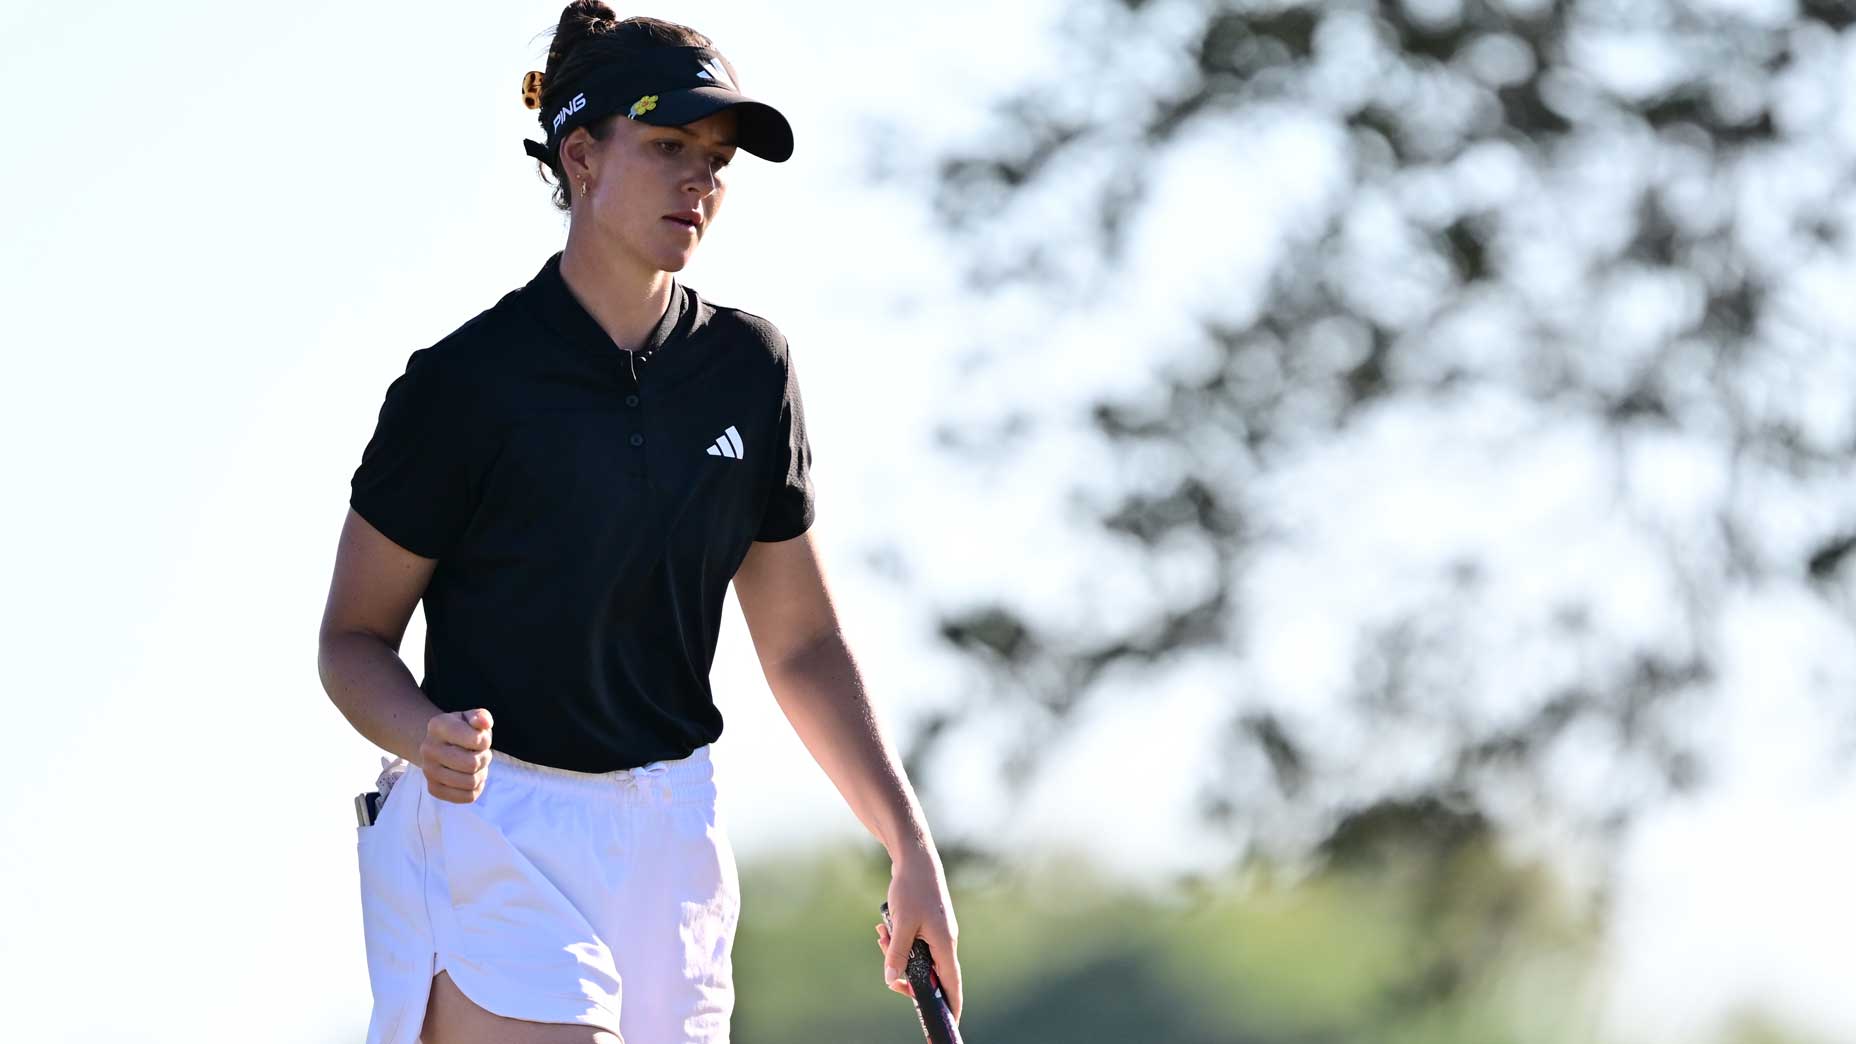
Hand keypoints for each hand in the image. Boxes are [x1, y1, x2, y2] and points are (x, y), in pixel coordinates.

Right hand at [420, 708, 493, 802]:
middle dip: (484, 759)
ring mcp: (428, 770)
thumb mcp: (472, 718)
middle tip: (481, 754)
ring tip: (476, 765)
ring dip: (481, 774)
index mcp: (438, 725)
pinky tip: (471, 777)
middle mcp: (428, 748)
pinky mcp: (434, 788)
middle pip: (472, 764)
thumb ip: (482, 717)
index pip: (476, 741)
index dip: (485, 741)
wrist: (439, 745)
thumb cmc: (462, 730)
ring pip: (470, 782)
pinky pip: (467, 797)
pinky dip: (476, 788)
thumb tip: (484, 723)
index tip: (481, 739)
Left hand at [873, 848, 961, 1020]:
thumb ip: (897, 954)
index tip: (949, 1023)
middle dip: (907, 974)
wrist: (915, 857)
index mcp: (945, 945)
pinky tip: (885, 928)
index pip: (952, 984)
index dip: (951, 1006)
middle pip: (930, 973)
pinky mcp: (928, 923)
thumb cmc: (912, 889)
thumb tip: (891, 980)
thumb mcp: (902, 925)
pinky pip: (914, 942)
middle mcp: (945, 941)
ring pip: (918, 956)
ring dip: (898, 953)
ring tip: (883, 935)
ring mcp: (938, 932)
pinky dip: (899, 940)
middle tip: (889, 970)